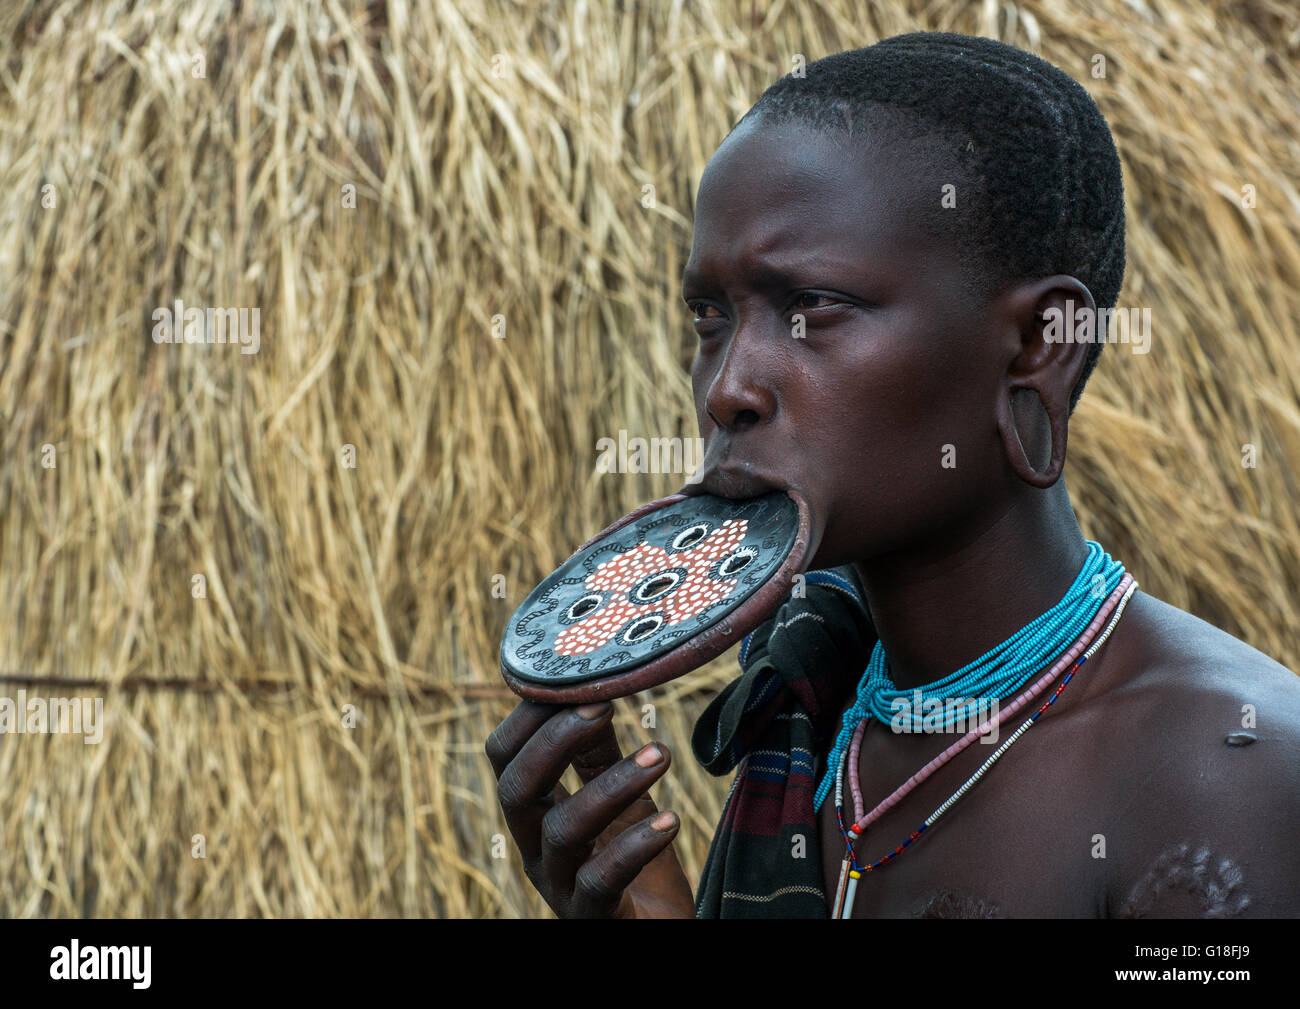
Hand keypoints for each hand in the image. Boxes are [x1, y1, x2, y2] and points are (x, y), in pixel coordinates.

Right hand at [486, 700, 694, 917]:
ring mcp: (560, 886)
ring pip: (562, 830)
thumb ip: (598, 754)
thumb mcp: (618, 798)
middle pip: (515, 788)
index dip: (530, 714)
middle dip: (554, 741)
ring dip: (612, 786)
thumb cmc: (635, 863)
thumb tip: (594, 691)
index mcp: (535, 812)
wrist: (658, 931)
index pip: (504, 755)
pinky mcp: (593, 918)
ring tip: (661, 755)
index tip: (574, 677)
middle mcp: (534, 848)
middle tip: (604, 706)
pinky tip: (670, 821)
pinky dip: (636, 847)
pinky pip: (601, 881)